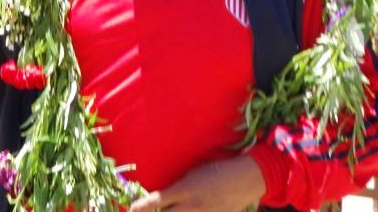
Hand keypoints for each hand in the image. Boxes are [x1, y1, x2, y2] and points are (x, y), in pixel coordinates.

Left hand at [129, 155, 265, 211]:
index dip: (141, 207)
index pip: (157, 200)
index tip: (130, 210)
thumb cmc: (217, 169)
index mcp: (185, 189)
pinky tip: (184, 211)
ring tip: (171, 209)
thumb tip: (161, 194)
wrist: (246, 179)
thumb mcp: (193, 172)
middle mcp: (192, 206)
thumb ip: (177, 185)